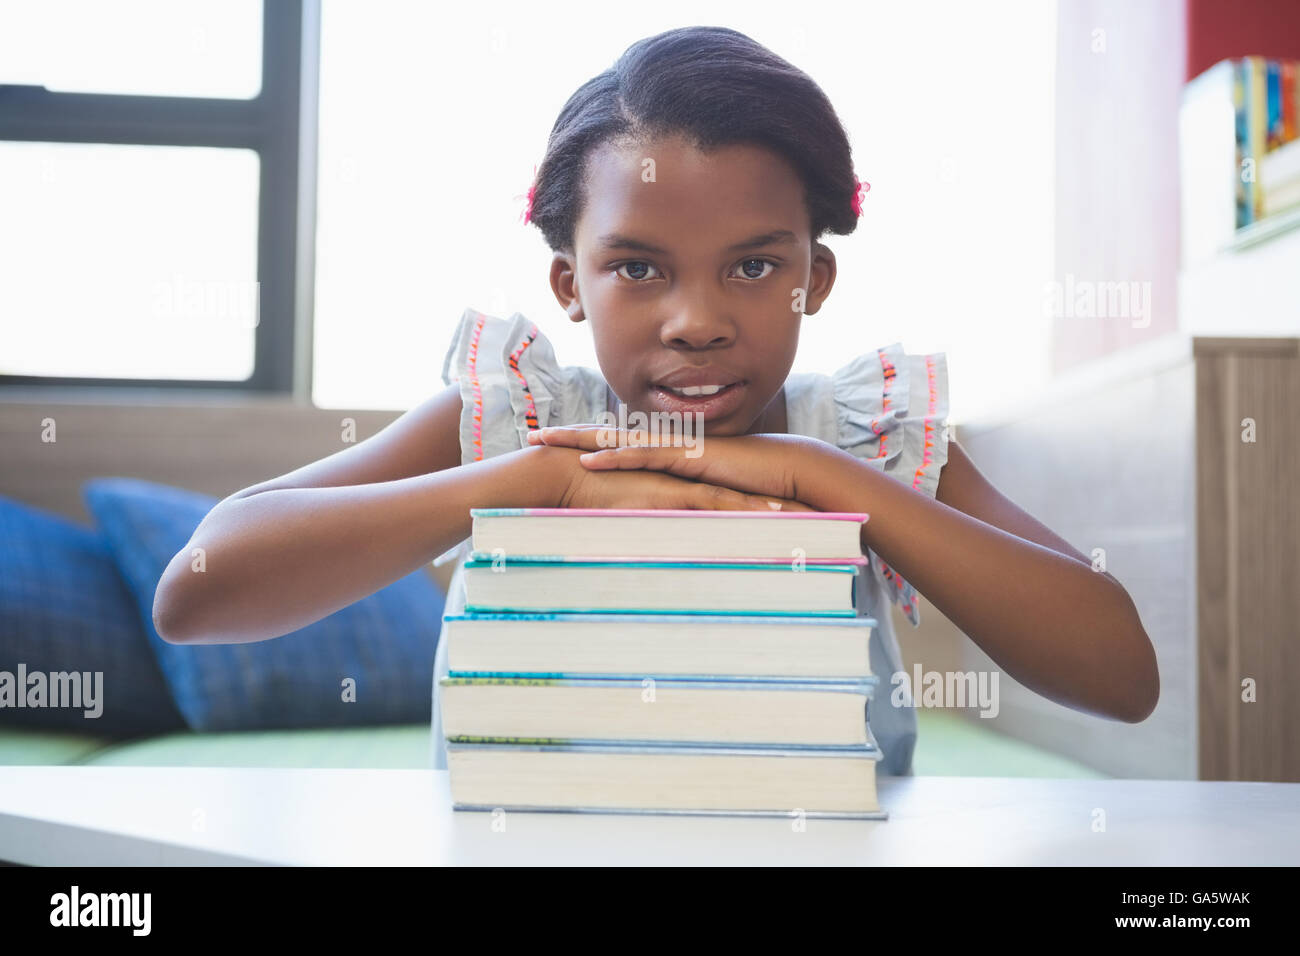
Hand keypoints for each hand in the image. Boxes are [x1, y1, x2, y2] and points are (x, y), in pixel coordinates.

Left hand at [527, 425, 829, 503]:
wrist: (788, 472)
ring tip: (546, 440)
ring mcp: (676, 449)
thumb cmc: (754, 486)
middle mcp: (667, 446)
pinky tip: (589, 460)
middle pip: (608, 438)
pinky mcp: (688, 458)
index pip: (620, 448)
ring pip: (617, 442)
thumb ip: (688, 505)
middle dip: (569, 436)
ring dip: (579, 440)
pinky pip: (645, 457)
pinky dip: (615, 459)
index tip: (557, 448)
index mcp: (669, 455)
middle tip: (534, 437)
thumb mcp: (711, 498)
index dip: (588, 446)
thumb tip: (669, 522)